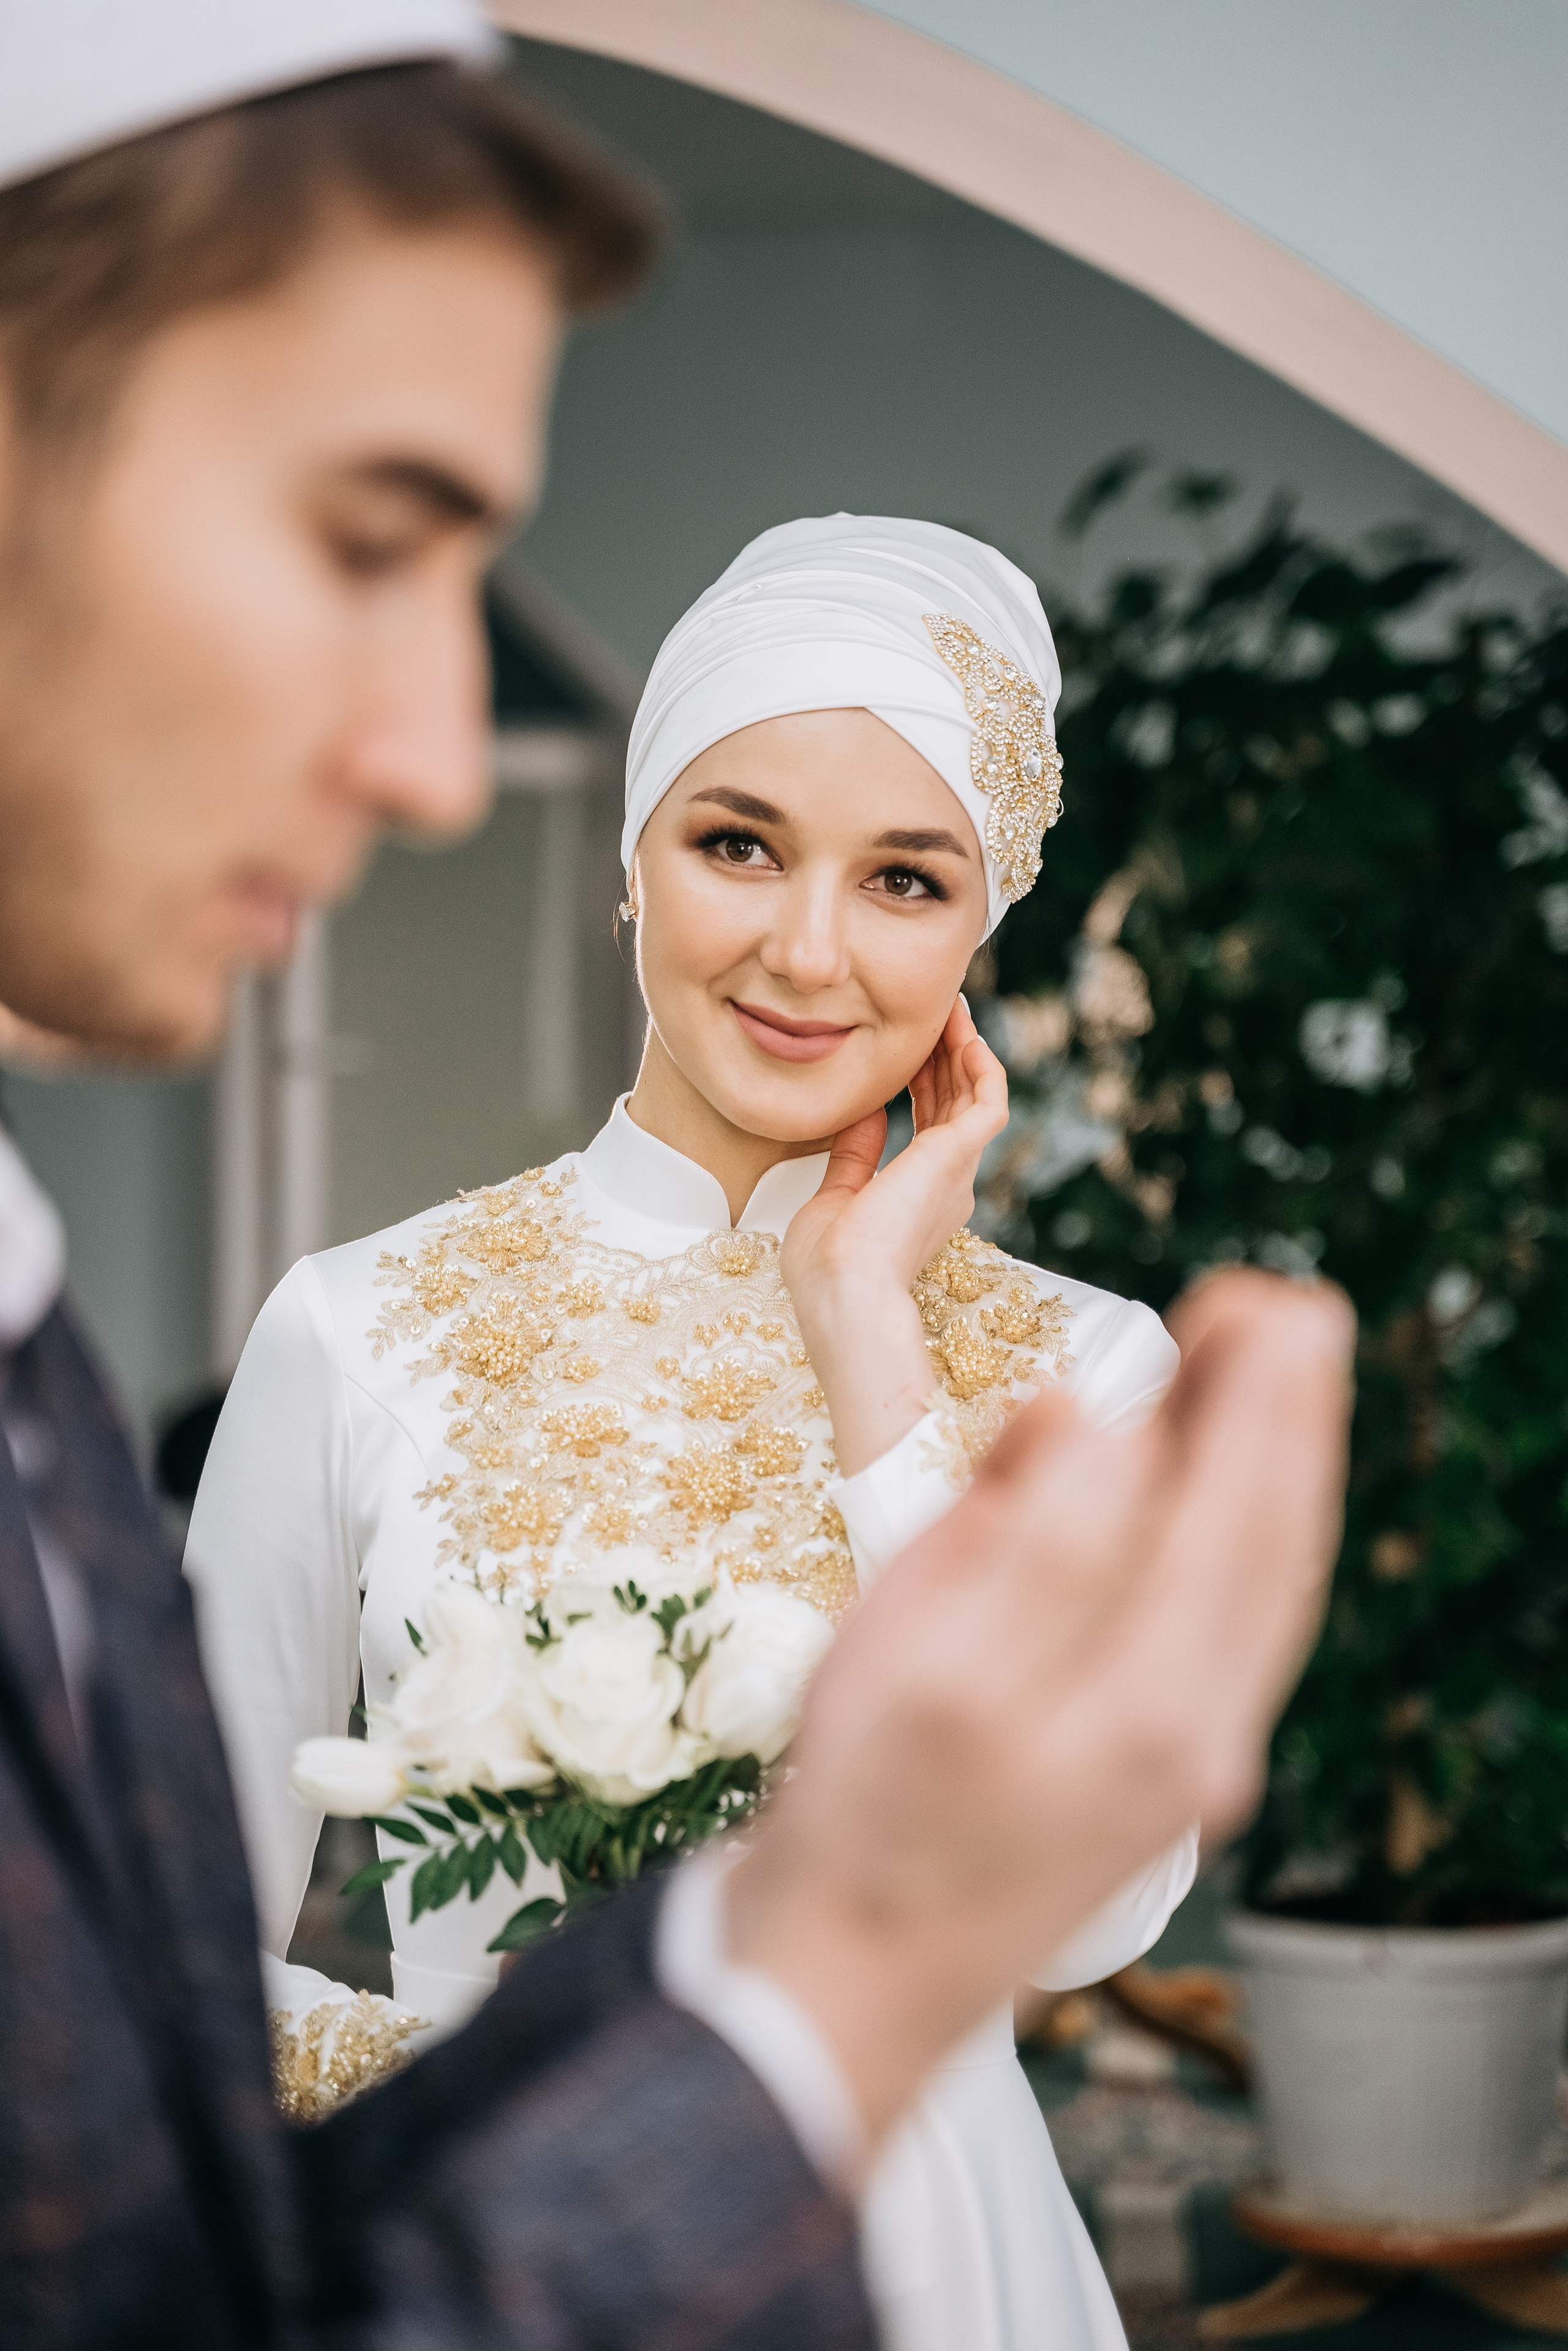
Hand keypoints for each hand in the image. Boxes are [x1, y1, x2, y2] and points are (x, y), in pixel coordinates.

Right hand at [727, 1269, 1354, 2152]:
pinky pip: (1231, 1629)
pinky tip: (1224, 1501)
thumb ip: (1028, 1533)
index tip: (1264, 1302)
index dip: (1257, 1399)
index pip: (1237, 1513)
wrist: (842, 1989)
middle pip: (1273, 1544)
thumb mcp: (922, 1659)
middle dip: (1287, 1418)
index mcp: (1154, 1702)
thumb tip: (1092, 1417)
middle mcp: (1202, 1735)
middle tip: (1284, 1306)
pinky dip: (1243, 1543)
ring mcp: (1187, 1763)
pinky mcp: (1153, 1772)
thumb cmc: (861, 1818)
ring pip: (1262, 1588)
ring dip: (1278, 1473)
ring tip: (1271, 1377)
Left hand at [781, 996, 1008, 1476]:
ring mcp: (957, 1171)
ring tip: (951, 1006)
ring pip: (972, 1095)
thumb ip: (853, 1156)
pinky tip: (964, 1031)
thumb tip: (863, 1111)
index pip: (927, 1126)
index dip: (921, 1082)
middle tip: (934, 1012)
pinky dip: (980, 1062)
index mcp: (918, 1199)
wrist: (845, 1293)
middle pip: (952, 1103)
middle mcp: (948, 1184)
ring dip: (963, 1048)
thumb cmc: (829, 1269)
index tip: (906, 1047)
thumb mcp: (834, 1200)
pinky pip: (987, 1098)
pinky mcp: (960, 1156)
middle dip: (944, 1055)